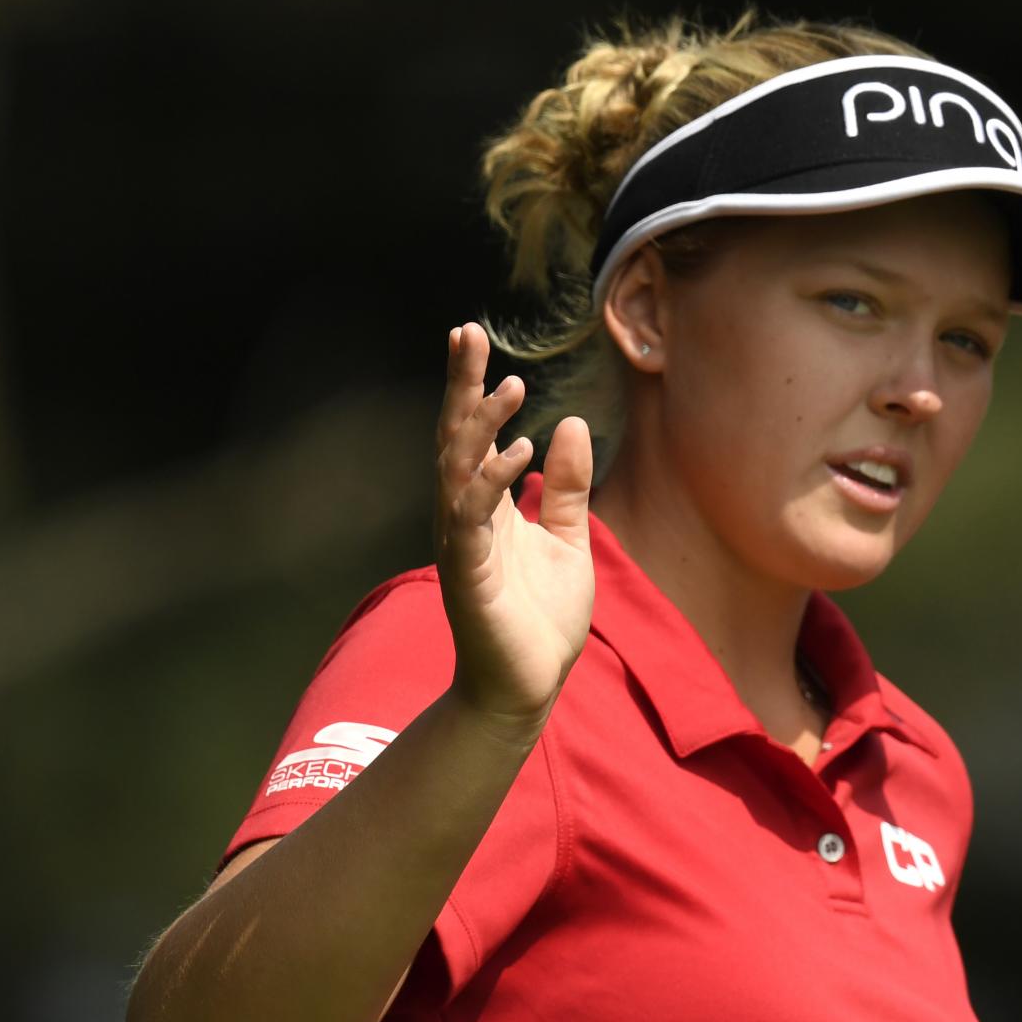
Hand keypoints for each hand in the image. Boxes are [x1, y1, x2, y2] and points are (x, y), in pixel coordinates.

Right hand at [432, 322, 593, 731]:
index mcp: (485, 506)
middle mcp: (464, 517)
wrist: (528, 688)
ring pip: (458, 472)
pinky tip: (518, 451)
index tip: (471, 335)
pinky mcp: (470, 576)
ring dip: (480, 429)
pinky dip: (490, 482)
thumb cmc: (540, 619)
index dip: (470, 386)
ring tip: (509, 388)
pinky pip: (473, 520)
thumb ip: (565, 486)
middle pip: (454, 439)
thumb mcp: (567, 540)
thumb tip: (567, 423)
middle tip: (468, 334)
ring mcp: (463, 545)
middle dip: (461, 387)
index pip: (472, 435)